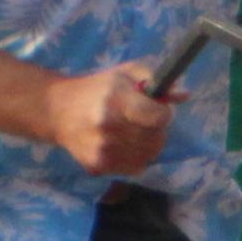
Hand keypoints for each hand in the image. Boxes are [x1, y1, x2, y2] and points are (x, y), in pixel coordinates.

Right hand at [44, 63, 177, 175]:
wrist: (57, 110)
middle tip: (142, 119)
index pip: (159, 117)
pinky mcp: (97, 166)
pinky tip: (120, 143)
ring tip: (130, 131)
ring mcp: (101, 149)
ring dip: (146, 144)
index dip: (163, 112)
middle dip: (155, 129)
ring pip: (148, 156)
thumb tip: (184, 95)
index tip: (155, 108)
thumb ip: (156, 79)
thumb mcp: (126, 73)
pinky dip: (134, 157)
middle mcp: (107, 126)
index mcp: (115, 99)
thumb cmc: (98, 89)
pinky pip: (134, 167)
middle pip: (156, 138)